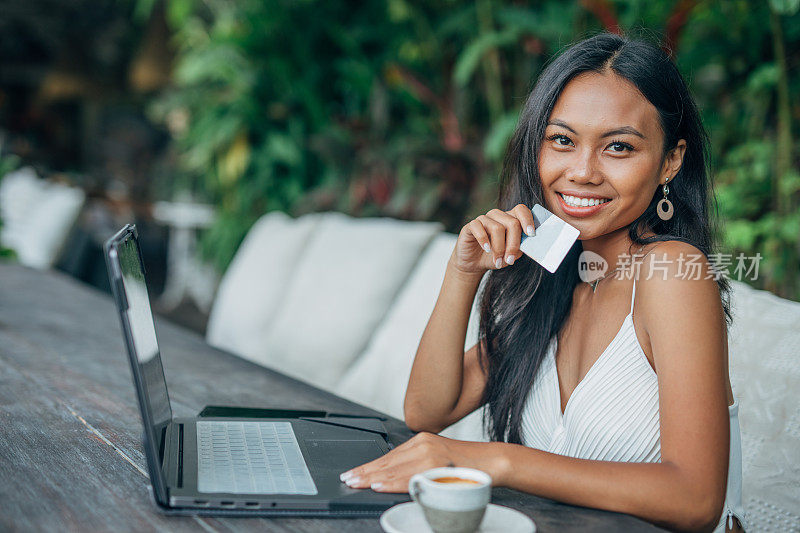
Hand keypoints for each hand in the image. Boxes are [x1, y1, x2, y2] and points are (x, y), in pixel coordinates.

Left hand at [338, 432, 502, 492]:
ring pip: (395, 469)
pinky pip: (409, 477)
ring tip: (356, 483)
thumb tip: (393, 478)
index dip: (369, 466)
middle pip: (388, 461)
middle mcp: (423, 443)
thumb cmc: (467, 465)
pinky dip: (392, 482)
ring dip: (372, 478)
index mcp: (422, 441)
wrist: (493, 462)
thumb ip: (417, 465)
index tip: (354, 473)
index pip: (389, 456)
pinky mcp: (437, 464)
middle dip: (365, 472)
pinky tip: (378, 485)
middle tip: (347, 479)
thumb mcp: (437, 460)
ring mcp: (430, 453)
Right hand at [449, 204, 536, 276]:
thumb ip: (520, 248)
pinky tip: (486, 249)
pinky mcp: (471, 225)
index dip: (528, 220)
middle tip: (510, 260)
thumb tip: (528, 245)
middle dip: (513, 244)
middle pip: (512, 223)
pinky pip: (478, 228)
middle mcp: (498, 215)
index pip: (521, 210)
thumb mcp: (511, 254)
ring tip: (497, 261)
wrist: (474, 264)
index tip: (531, 235)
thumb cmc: (495, 256)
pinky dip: (484, 240)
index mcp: (510, 218)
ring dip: (499, 248)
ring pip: (497, 228)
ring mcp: (484, 219)